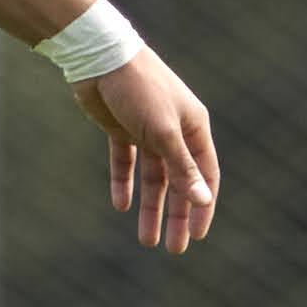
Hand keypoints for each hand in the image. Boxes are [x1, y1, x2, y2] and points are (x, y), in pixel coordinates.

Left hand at [75, 54, 219, 253]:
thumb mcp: (163, 132)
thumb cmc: (140, 89)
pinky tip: (121, 205)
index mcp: (193, 128)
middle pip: (179, 182)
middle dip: (177, 216)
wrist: (100, 56)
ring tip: (147, 240)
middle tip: (175, 249)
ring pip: (152, 177)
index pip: (206, 176)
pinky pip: (125, 162)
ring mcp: (146, 130)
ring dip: (151, 207)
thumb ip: (182, 168)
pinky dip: (124, 182)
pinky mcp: (121, 127)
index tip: (198, 236)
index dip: (203, 206)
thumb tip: (203, 201)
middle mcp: (173, 131)